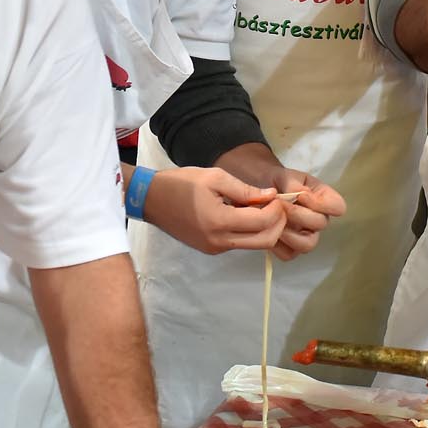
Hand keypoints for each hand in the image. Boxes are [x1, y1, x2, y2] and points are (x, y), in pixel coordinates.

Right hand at [143, 165, 286, 253]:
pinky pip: (238, 243)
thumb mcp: (215, 177)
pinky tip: (243, 212)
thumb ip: (245, 190)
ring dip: (264, 227)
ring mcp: (214, 249)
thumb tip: (271, 196)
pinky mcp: (210, 249)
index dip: (277, 210)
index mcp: (220, 222)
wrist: (150, 199)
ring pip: (253, 244)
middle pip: (265, 241)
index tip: (277, 195)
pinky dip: (248, 230)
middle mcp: (219, 242)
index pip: (263, 223)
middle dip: (278, 224)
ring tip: (260, 206)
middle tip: (277, 205)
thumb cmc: (181, 183)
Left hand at [261, 168, 346, 260]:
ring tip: (274, 221)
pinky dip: (277, 244)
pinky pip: (288, 254)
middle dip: (298, 214)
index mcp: (324, 199)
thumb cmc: (278, 182)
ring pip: (307, 245)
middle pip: (320, 224)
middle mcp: (319, 219)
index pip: (339, 207)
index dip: (322, 204)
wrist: (260, 192)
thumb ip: (294, 183)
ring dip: (289, 233)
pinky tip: (268, 230)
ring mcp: (306, 236)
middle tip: (279, 204)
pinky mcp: (291, 249)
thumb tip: (300, 194)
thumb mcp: (285, 175)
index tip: (301, 196)